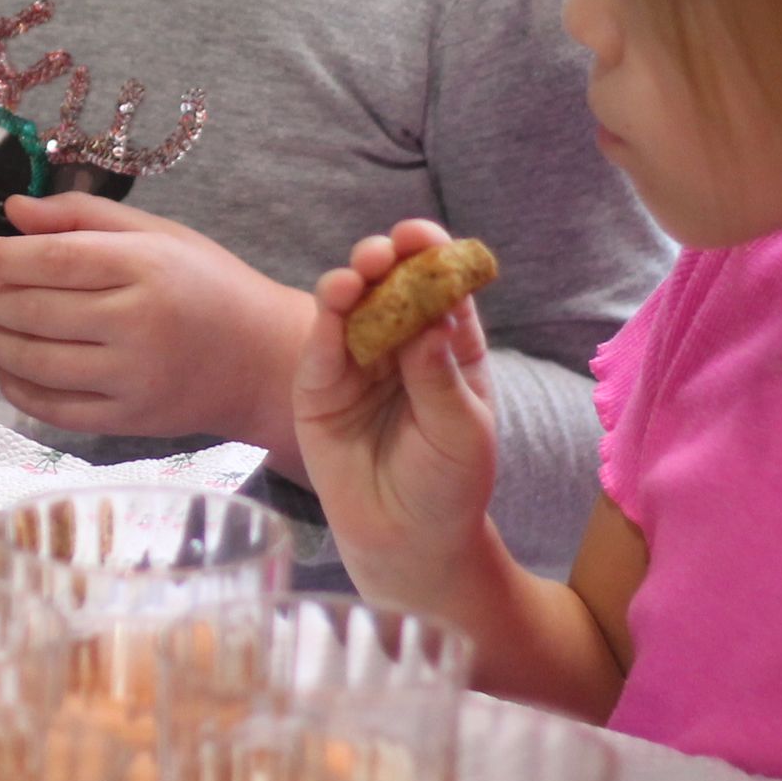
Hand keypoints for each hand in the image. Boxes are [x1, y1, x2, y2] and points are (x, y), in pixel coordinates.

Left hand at [0, 192, 313, 446]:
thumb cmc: (207, 286)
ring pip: (31, 361)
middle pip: (34, 310)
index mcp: (145, 268)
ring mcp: (130, 380)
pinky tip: (13, 364)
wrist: (261, 361)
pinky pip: (47, 407)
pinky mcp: (125, 421)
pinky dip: (15, 385)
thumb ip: (82, 215)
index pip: (52, 260)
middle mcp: (137, 325)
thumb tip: (12, 210)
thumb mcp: (158, 234)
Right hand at [294, 219, 499, 611]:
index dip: (432, 256)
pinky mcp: (319, 386)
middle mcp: (400, 343)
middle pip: (391, 284)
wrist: (407, 542)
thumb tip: (429, 319)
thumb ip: (440, 375)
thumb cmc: (449, 485)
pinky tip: (338, 300)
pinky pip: (321, 344)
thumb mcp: (462, 430)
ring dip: (354, 278)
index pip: (441, 288)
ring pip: (350, 304)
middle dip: (388, 259)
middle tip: (387, 253)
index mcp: (448, 345)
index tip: (425, 238)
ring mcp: (357, 362)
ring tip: (362, 274)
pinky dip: (327, 317)